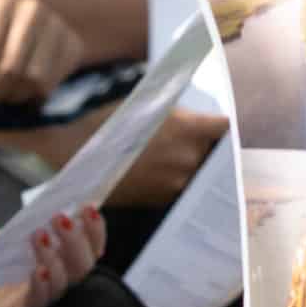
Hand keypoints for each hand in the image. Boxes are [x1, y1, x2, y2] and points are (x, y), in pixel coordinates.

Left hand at [0, 0, 83, 103]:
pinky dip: (34, 98)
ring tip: (6, 95)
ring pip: (34, 79)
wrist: (24, 31)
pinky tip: (25, 93)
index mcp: (1, 3)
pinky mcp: (73, 44)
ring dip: (14, 96)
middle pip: (11, 68)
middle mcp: (32, 8)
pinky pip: (53, 84)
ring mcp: (57, 24)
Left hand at [0, 205, 103, 306]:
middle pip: (80, 266)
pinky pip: (38, 303)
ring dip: (61, 254)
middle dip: (82, 239)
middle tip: (72, 216)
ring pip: (64, 283)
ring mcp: (26, 302)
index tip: (91, 204)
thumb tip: (46, 223)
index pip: (75, 246)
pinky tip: (39, 267)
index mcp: (33, 258)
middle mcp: (37, 282)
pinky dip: (43, 283)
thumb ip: (14, 233)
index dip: (90, 228)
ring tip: (46, 232)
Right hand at [106, 109, 225, 207]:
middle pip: (216, 152)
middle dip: (207, 145)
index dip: (229, 126)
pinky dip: (176, 177)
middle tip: (189, 139)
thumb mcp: (147, 108)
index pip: (227, 128)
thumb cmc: (108, 126)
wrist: (76, 161)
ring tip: (166, 153)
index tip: (226, 125)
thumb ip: (181, 115)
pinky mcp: (166, 199)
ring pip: (200, 170)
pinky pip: (183, 185)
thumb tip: (205, 120)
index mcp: (188, 129)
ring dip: (191, 162)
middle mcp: (189, 158)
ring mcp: (178, 182)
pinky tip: (155, 168)